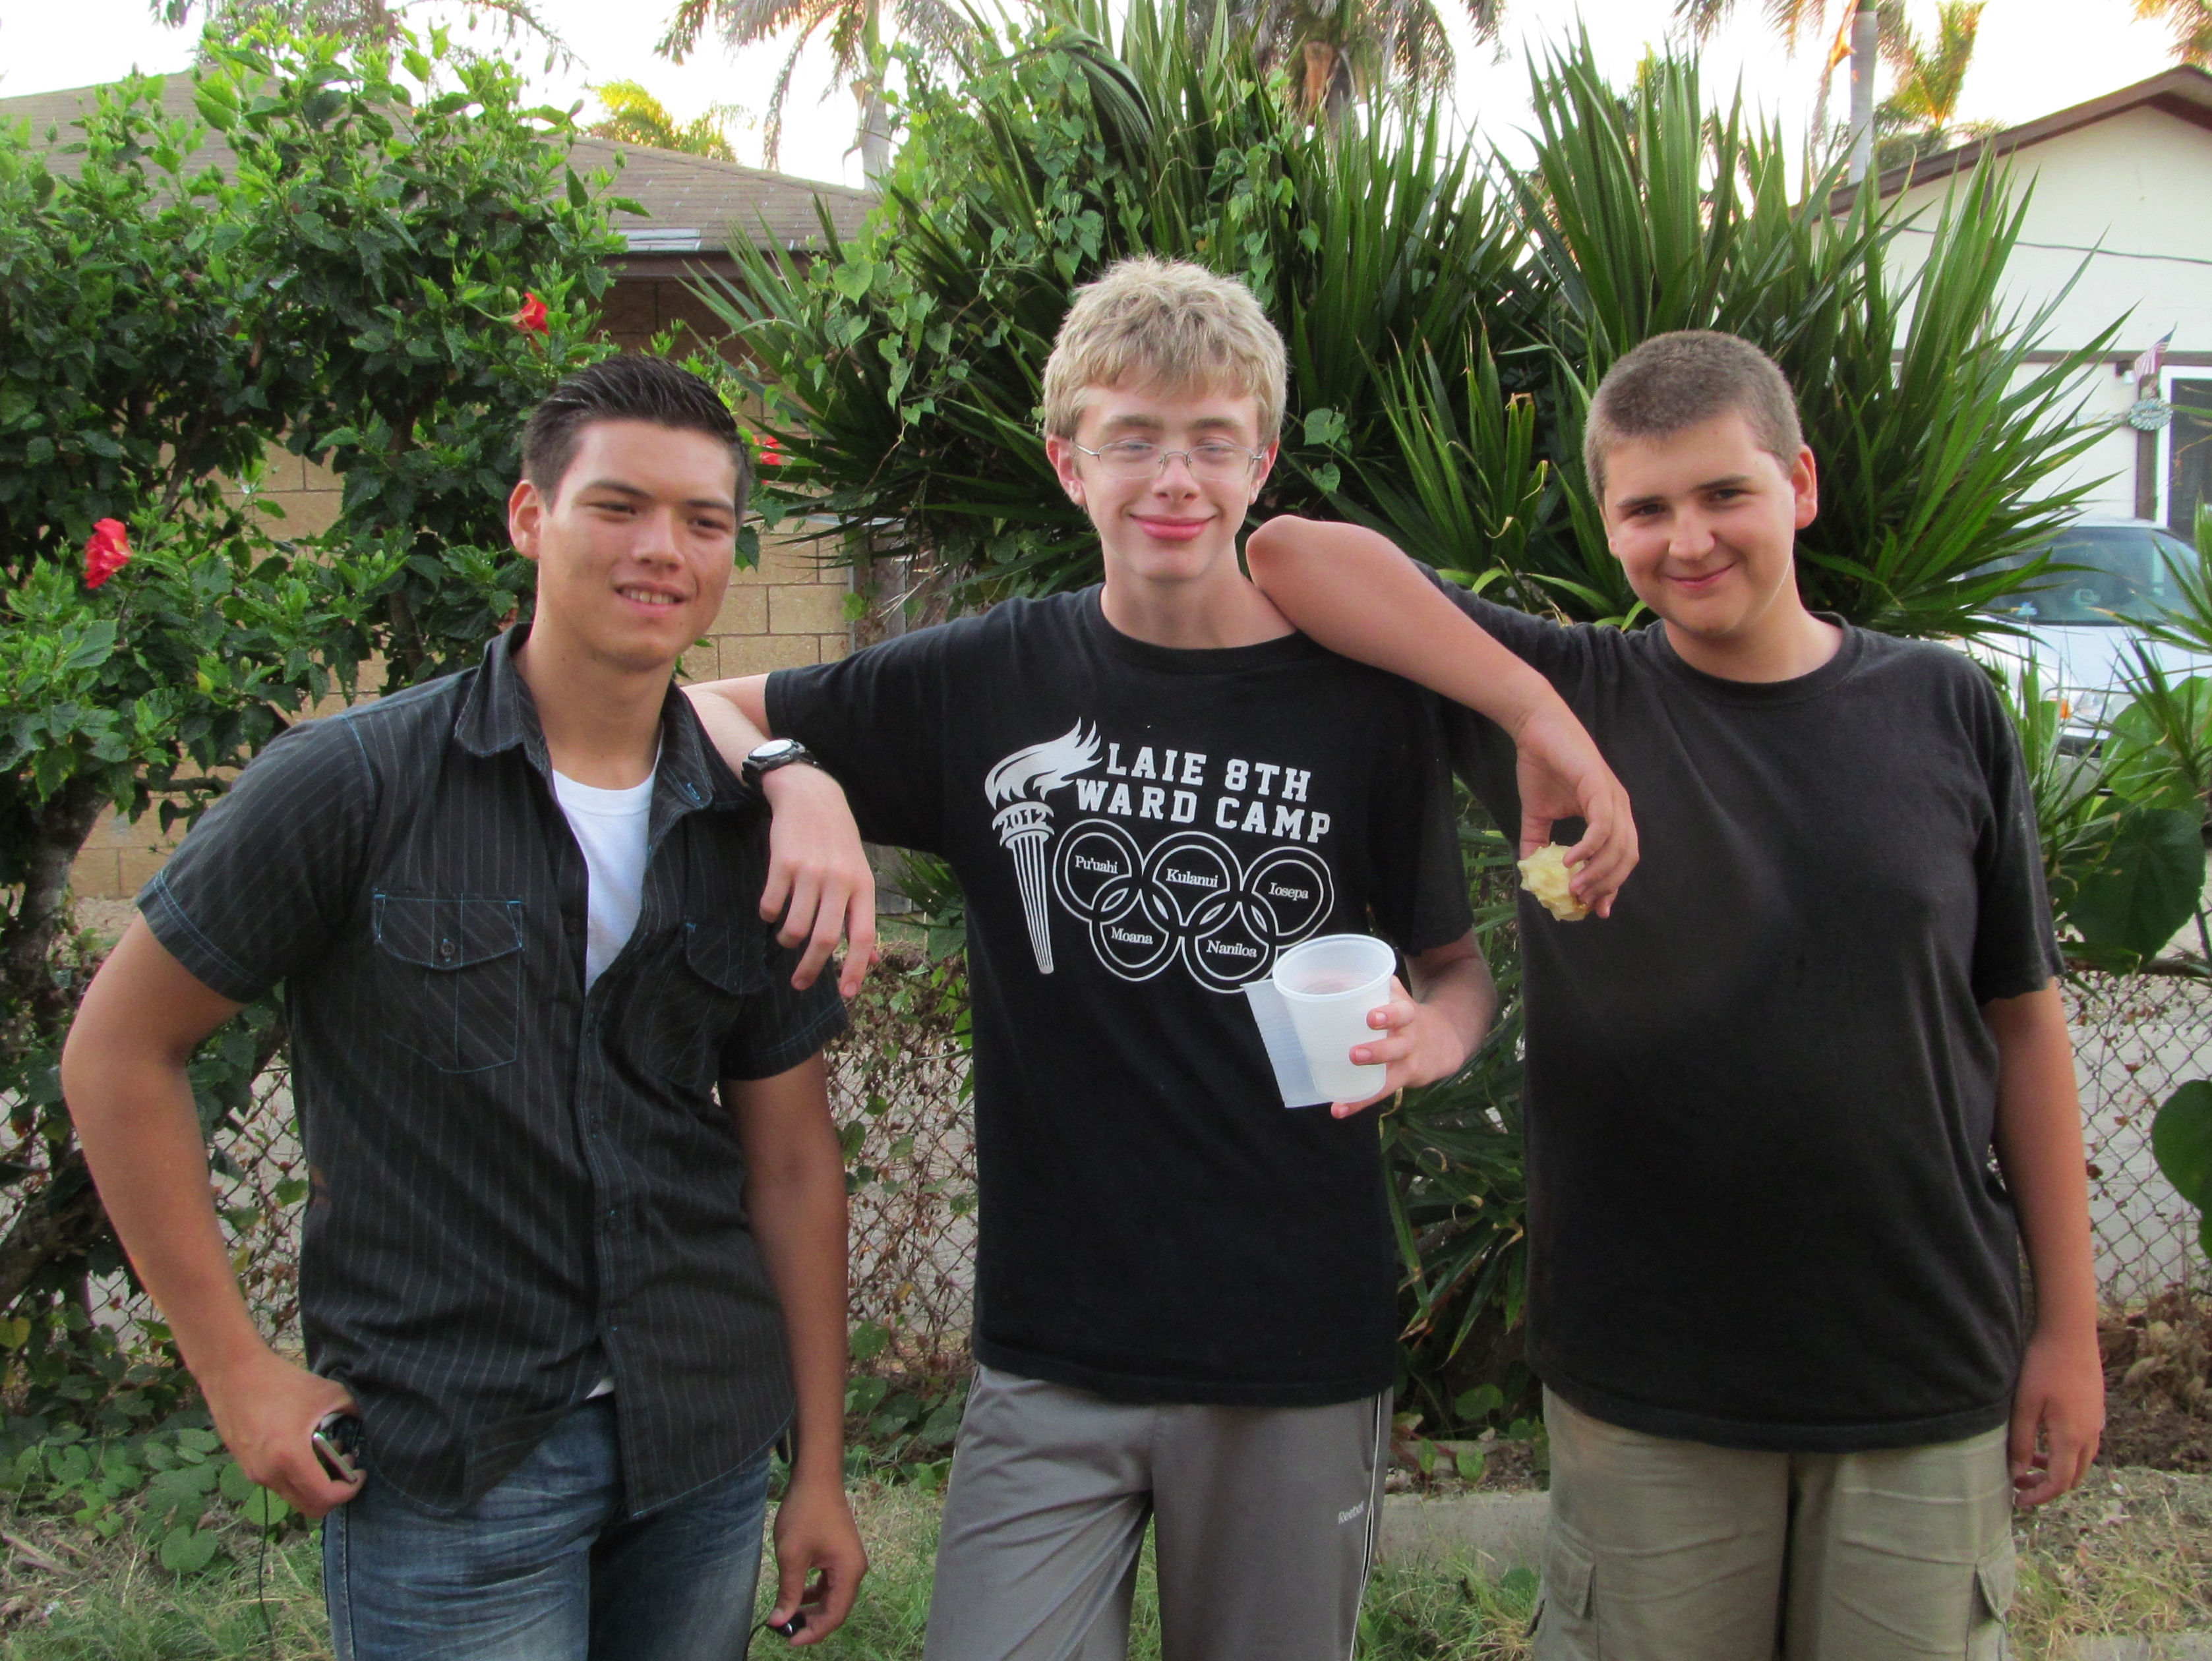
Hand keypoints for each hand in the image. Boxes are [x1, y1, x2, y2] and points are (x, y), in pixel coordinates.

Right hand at [201, 1345, 362, 1519]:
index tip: (359, 1473)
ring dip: (315, 1482)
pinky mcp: (246, 1467)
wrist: (233, 1373)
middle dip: (334, 1492)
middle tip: (346, 1465)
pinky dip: (297, 1475)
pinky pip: (278, 1484)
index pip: (325, 1498)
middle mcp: (270, 1474)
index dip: (349, 1491)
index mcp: (290, 1459)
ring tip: (327, 1449)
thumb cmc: (281, 1382)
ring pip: (293, 1496)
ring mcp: (255, 1473)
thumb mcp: (327, 1393)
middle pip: (309, 1508)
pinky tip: (303, 1446)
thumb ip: (353, 1411)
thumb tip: (368, 1422)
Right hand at [761, 765, 878, 997]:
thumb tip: (871, 959)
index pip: (863, 935)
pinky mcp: (782, 862)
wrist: (812, 796)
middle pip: (824, 939)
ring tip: (786, 937)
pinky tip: (772, 909)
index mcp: (862, 885)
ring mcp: (810, 871)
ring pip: (793, 928)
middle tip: (800, 984)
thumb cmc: (839, 842)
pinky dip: (768, 915)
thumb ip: (861, 916)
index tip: (846, 994)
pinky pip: (770, 906)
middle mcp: (838, 880)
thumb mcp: (859, 875)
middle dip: (810, 969)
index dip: (855, 969)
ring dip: (786, 941)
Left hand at [766, 1470, 867, 1643]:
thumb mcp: (792, 1556)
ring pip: (833, 1597)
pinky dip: (815, 1593)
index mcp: (849, 1572)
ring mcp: (850, 1561)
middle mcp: (855, 1569)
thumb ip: (788, 1592)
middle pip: (836, 1609)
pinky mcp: (841, 1554)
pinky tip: (798, 1594)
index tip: (788, 1640)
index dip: (813, 1633)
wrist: (816, 1478)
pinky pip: (831, 1583)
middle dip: (812, 1622)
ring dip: (813, 1609)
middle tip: (785, 1629)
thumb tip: (779, 1622)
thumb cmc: (804, 1514)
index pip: (834, 1615)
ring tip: (788, 1614)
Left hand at [1331, 976, 1472, 1118]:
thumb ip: (1370, 984)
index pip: (1402, 1012)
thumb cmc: (1406, 1014)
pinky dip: (1360, 1102)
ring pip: (1391, 1076)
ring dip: (1368, 1088)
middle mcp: (1410, 1039)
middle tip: (1354, 1053)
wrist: (1446, 1039)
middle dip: (1378, 1051)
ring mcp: (1408, 1062)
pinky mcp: (1404, 1079)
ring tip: (1342, 1098)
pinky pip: (1382, 1092)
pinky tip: (1339, 1109)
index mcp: (1407, 1014)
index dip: (1388, 1015)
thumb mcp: (1397, 996)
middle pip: (1397, 1046)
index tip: (1371, 1018)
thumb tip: (1330, 974)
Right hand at [1509, 700, 1637, 916]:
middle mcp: (1618, 807)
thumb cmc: (1541, 765)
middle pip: (1626, 858)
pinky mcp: (1599, 786)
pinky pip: (1602, 826)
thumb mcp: (1536, 814)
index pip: (1621, 857)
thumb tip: (1531, 873)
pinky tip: (1569, 860)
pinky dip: (1589, 849)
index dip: (1612, 885)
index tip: (1595, 909)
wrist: (1535, 728)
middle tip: (1581, 900)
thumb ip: (1537, 843)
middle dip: (1606, 885)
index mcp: (1610, 814)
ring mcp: (1612, 796)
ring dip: (1597, 873)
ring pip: (1618, 847)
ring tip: (1574, 887)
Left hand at [2008, 1322, 2103, 1505]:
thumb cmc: (2043, 1366)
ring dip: (2058, 1468)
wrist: (2071, 1334)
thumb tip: (2019, 1473)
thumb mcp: (2025, 1404)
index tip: (2019, 1501)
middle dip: (2048, 1486)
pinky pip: (2084, 1444)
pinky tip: (2045, 1438)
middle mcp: (2090, 1435)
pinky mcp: (2094, 1411)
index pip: (2060, 1482)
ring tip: (2029, 1461)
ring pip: (2081, 1461)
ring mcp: (2096, 1423)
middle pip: (2074, 1476)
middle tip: (2020, 1483)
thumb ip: (2022, 1441)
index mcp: (2072, 1438)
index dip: (2040, 1496)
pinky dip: (2066, 1452)